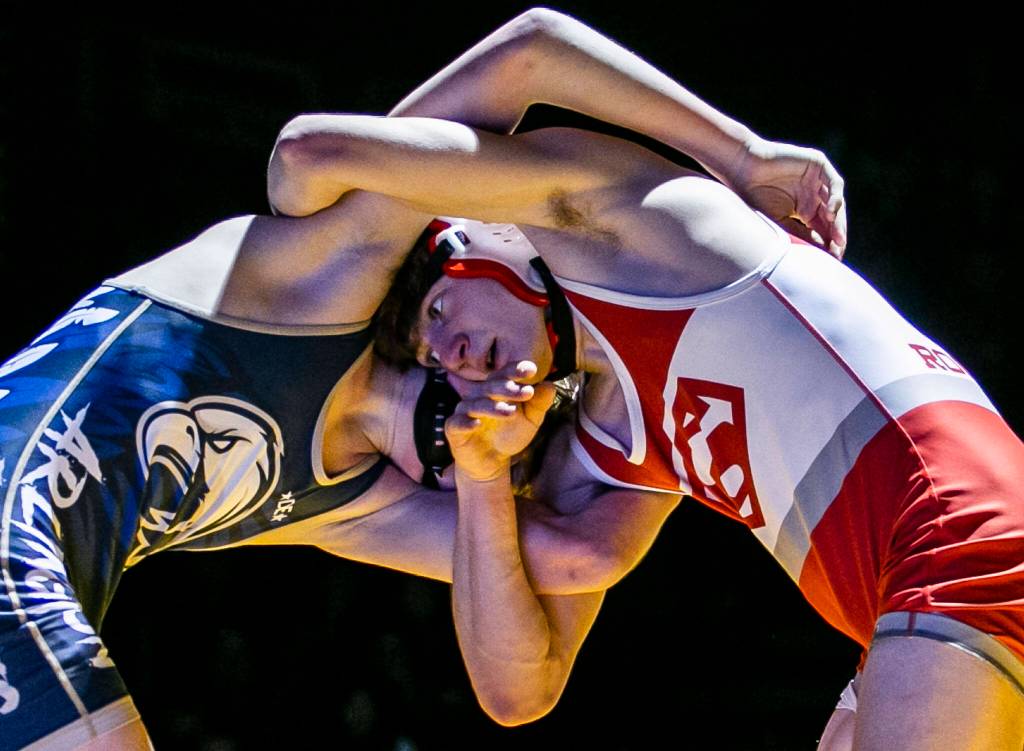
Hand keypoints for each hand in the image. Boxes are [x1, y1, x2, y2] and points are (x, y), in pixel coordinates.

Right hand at [446, 361, 556, 481]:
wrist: (492, 462)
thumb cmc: (509, 435)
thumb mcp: (530, 420)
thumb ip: (539, 404)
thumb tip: (550, 385)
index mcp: (496, 389)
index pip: (504, 374)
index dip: (515, 370)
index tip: (531, 370)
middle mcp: (479, 396)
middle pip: (490, 387)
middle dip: (508, 388)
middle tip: (526, 392)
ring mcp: (465, 412)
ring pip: (476, 404)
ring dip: (493, 407)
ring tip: (511, 412)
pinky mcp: (454, 429)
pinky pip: (457, 423)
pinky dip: (466, 422)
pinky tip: (478, 424)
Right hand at [728, 137, 846, 258]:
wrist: (743, 169)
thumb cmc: (755, 197)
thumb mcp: (780, 221)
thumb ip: (801, 234)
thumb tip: (822, 250)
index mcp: (804, 210)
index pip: (823, 229)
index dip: (829, 243)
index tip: (833, 259)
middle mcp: (813, 195)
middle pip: (833, 217)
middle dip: (837, 234)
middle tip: (839, 249)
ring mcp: (817, 179)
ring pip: (836, 201)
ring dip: (838, 220)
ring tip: (837, 237)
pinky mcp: (818, 164)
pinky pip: (834, 183)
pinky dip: (835, 198)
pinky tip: (830, 214)